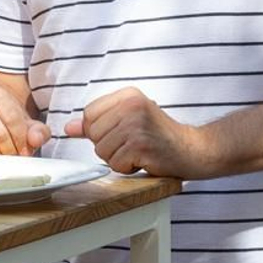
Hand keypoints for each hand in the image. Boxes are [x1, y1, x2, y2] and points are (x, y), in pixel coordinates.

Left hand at [65, 87, 215, 177]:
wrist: (193, 150)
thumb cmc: (160, 136)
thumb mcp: (128, 120)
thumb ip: (98, 122)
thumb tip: (68, 127)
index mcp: (127, 95)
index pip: (89, 114)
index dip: (98, 130)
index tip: (119, 133)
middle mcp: (131, 105)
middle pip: (93, 133)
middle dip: (108, 146)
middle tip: (133, 144)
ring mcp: (135, 125)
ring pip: (101, 150)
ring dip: (118, 158)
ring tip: (139, 151)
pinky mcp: (140, 145)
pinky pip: (115, 164)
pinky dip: (128, 168)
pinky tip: (144, 160)